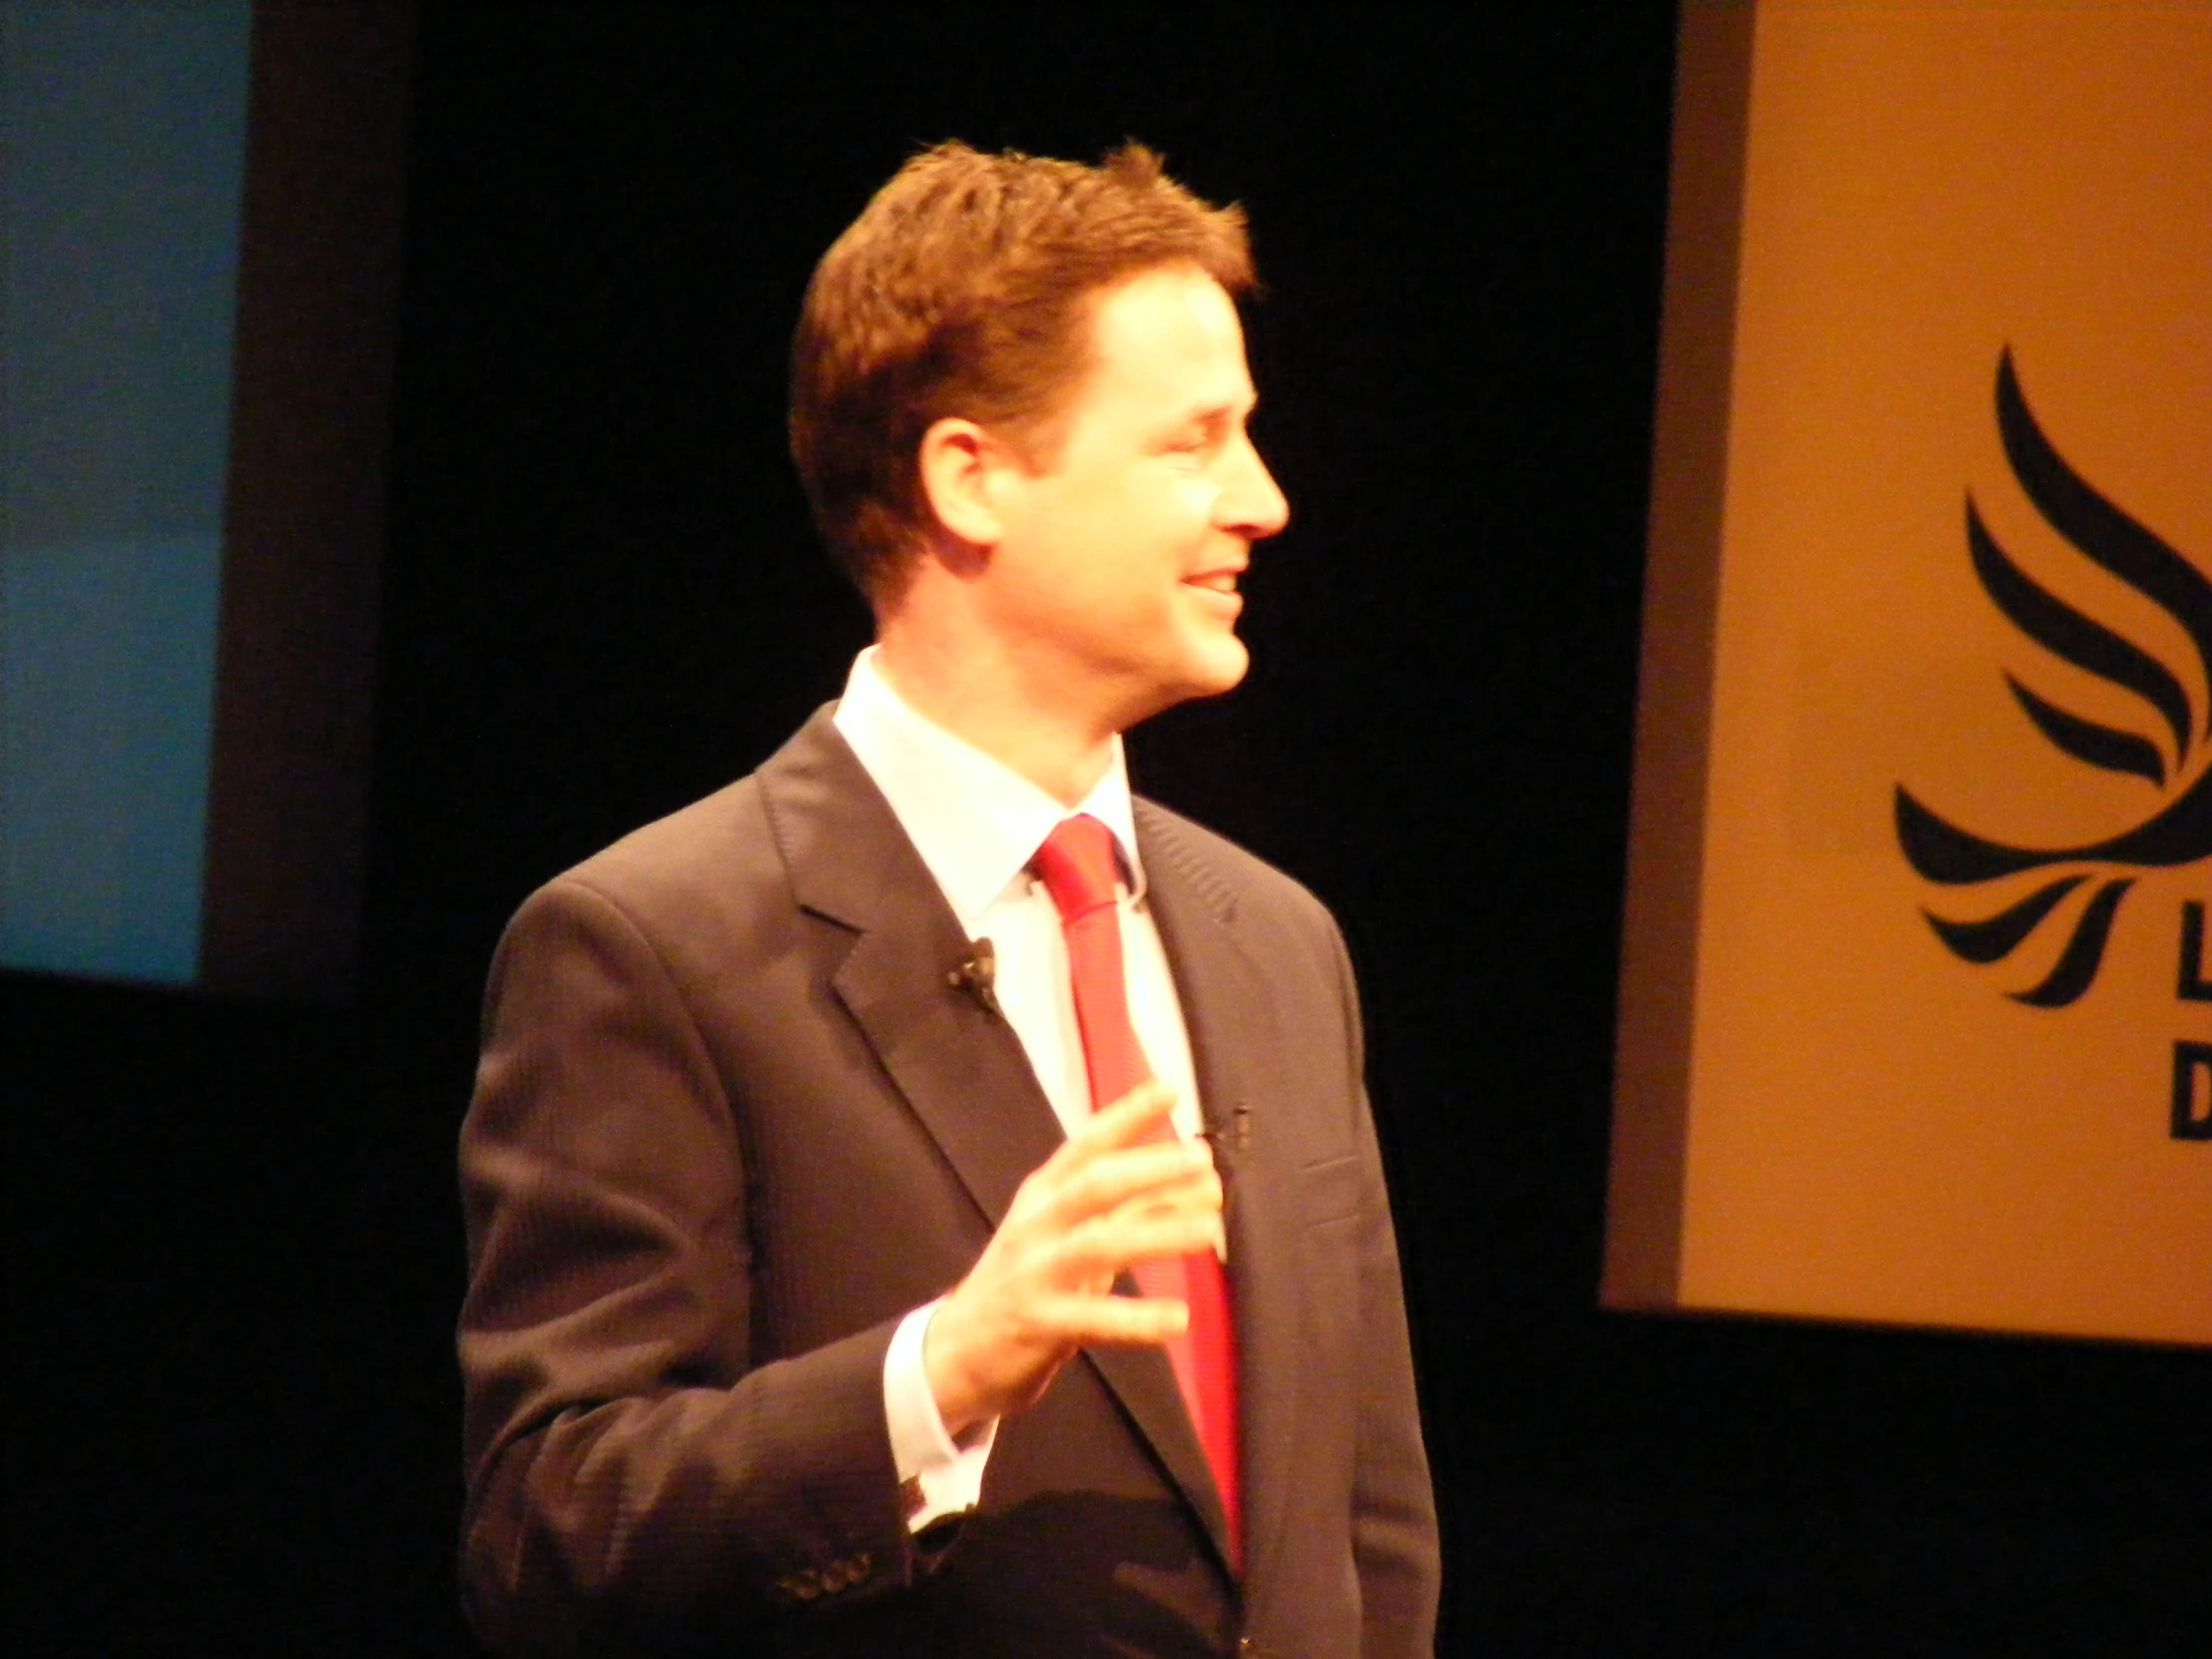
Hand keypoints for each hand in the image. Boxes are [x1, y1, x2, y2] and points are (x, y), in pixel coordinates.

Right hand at [922, 1079, 1221, 1435]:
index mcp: (1044, 1194)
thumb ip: (1134, 1207)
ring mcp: (1034, 1272)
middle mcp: (1037, 1224)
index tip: (1169, 1089)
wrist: (956, 1351)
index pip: (1086, 1144)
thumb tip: (1202, 1176)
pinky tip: (1177, 1319)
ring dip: (1156, 1233)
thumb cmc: (1028, 1282)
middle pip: (1093, 1185)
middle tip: (1201, 1161)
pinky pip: (1093, 1318)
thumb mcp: (1075, 1235)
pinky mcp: (1038, 1324)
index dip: (1127, 1116)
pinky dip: (1137, 1319)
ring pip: (1097, 1245)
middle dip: (1148, 1168)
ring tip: (1208, 1230)